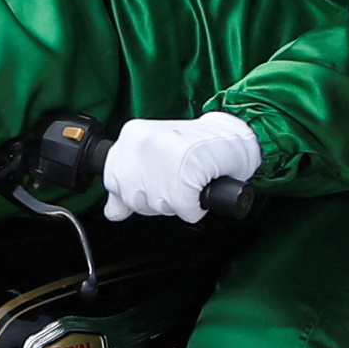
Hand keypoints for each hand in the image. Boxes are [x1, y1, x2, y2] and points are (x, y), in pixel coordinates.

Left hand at [101, 110, 259, 220]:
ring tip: (190, 179)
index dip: (137, 190)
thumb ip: (128, 181)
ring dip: (178, 202)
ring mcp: (165, 157)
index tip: (157, 178)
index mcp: (132, 135)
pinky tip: (202, 186)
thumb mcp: (153, 156)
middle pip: (135, 200)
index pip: (114, 182)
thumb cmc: (198, 146)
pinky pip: (186, 211)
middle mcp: (143, 143)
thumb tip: (112, 212)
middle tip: (177, 179)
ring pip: (159, 207)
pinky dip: (197, 206)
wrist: (235, 136)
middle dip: (157, 198)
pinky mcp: (188, 173)